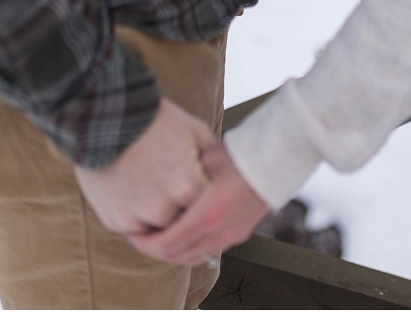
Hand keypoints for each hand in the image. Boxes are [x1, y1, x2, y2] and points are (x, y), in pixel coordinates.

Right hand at [74, 98, 215, 234]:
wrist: (104, 115)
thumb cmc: (154, 119)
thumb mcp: (195, 130)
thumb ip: (213, 158)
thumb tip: (225, 173)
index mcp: (187, 186)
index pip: (207, 206)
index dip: (202, 190)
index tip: (197, 178)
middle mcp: (163, 209)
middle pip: (183, 220)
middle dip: (181, 205)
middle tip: (172, 180)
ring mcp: (136, 218)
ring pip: (158, 228)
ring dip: (158, 213)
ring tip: (152, 181)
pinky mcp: (114, 221)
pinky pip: (134, 227)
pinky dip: (136, 213)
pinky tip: (133, 186)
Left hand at [129, 142, 268, 264]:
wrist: (277, 158)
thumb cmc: (242, 153)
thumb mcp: (206, 157)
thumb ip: (183, 174)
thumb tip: (162, 179)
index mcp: (208, 213)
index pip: (168, 244)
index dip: (146, 243)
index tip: (134, 234)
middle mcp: (220, 231)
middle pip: (178, 256)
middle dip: (156, 250)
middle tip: (142, 237)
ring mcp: (232, 236)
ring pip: (194, 257)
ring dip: (174, 251)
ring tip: (160, 235)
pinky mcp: (240, 234)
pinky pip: (209, 250)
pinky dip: (192, 247)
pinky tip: (184, 231)